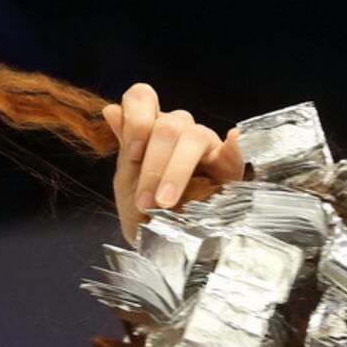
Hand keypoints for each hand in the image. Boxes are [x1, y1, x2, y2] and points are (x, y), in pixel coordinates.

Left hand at [104, 83, 245, 244]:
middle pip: (167, 125)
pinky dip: (235, 143)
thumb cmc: (147, 214)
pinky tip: (233, 140)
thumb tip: (111, 110)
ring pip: (192, 136)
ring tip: (166, 202)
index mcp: (150, 129)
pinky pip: (235, 148)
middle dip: (152, 165)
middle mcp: (178, 130)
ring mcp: (205, 144)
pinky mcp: (229, 164)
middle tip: (145, 201)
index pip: (142, 98)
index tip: (133, 154)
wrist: (166, 248)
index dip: (137, 120)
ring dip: (175, 171)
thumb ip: (125, 148)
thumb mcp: (127, 184)